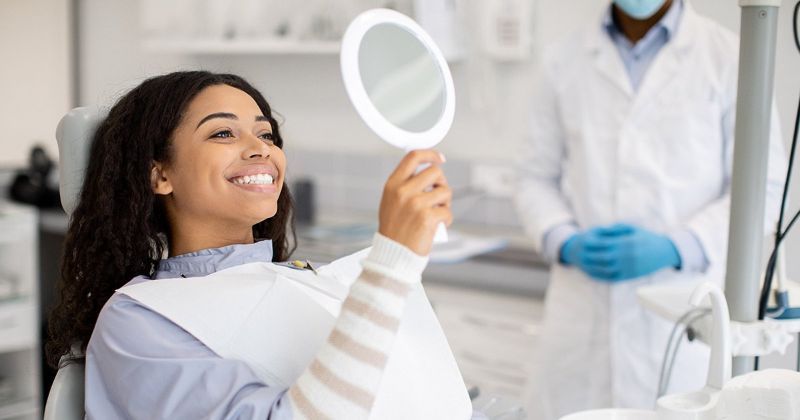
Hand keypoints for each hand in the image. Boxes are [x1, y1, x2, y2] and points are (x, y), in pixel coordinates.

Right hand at [378, 150, 451, 255]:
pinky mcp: (427, 217)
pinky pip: (447, 211)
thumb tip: (429, 171)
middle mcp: (403, 192)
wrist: (393, 254)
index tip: (439, 158)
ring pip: (445, 191)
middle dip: (441, 183)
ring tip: (437, 213)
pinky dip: (446, 219)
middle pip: (435, 172)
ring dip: (445, 202)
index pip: (413, 157)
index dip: (430, 154)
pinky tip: (438, 226)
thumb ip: (405, 185)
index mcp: (392, 185)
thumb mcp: (391, 202)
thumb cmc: (394, 230)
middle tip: (439, 196)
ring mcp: (415, 204)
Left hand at [560, 223, 680, 281]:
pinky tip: (595, 272)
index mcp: (626, 243)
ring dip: (594, 266)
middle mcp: (626, 256)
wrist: (664, 251)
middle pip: (602, 256)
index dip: (593, 243)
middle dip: (590, 255)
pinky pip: (613, 277)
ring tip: (585, 263)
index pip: (604, 243)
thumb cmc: (646, 237)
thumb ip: (616, 229)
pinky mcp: (630, 275)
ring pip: (606, 268)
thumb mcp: (632, 229)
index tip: (584, 241)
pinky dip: (602, 276)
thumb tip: (601, 230)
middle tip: (581, 253)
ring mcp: (628, 267)